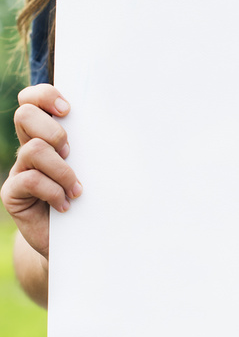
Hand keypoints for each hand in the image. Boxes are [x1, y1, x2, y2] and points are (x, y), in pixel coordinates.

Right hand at [0, 84, 81, 260]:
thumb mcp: (96, 170)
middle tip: (70, 152)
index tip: (68, 110)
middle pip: (25, 114)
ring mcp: (19, 170)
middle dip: (53, 130)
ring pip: (34, 149)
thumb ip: (98, 147)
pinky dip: (54, 192)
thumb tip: (128, 121)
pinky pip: (30, 180)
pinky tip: (65, 206)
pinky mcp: (13, 193)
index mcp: (48, 135)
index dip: (45, 95)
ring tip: (77, 189)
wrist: (76, 241)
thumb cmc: (92, 201)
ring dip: (62, 170)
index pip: (33, 99)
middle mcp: (30, 148)